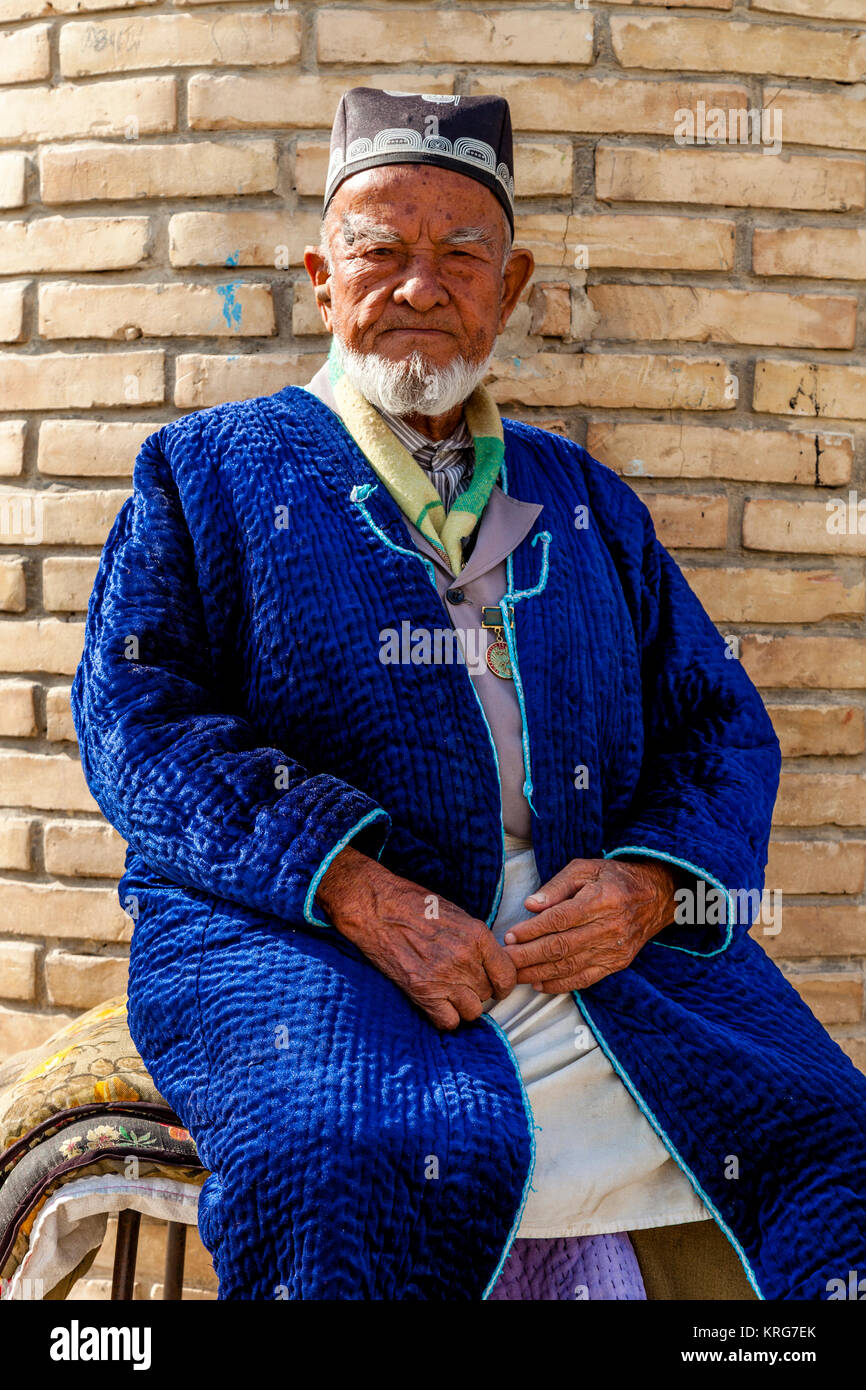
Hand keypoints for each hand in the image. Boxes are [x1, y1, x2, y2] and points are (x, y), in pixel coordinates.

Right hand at [316, 846, 516, 1029]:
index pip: (507, 975)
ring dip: (464, 1005)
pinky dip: (446, 1017)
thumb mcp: (456, 914)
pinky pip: (448, 1021)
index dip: (503, 984)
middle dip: (478, 991)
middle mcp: (464, 958)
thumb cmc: (413, 905)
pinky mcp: (422, 992)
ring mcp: (444, 977)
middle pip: (488, 993)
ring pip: (473, 1011)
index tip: (496, 986)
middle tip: (463, 983)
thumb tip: (490, 962)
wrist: (376, 907)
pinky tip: (438, 1004)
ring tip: (451, 994)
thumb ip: (476, 941)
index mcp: (477, 935)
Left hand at [502, 857, 680, 992]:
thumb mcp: (585, 868)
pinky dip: (560, 984)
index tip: (510, 935)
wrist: (656, 896)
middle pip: (561, 946)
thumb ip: (556, 886)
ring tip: (514, 974)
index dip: (532, 930)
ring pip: (570, 966)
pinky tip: (539, 984)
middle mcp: (609, 928)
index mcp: (600, 900)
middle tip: (505, 960)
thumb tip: (530, 905)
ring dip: (539, 973)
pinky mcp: (617, 963)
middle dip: (528, 956)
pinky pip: (585, 979)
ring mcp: (615, 949)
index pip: (559, 919)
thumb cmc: (614, 878)